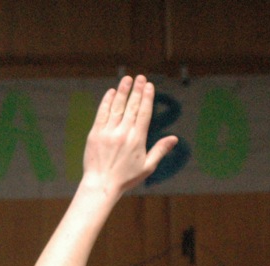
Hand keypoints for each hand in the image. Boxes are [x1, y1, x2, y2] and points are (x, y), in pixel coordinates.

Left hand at [82, 75, 177, 196]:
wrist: (101, 185)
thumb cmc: (125, 178)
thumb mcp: (147, 167)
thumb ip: (160, 150)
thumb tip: (174, 138)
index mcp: (137, 140)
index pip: (144, 113)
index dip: (146, 98)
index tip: (149, 86)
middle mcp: (123, 133)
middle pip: (131, 107)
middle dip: (136, 90)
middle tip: (140, 77)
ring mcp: (108, 132)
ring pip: (117, 107)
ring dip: (122, 91)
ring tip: (126, 79)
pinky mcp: (95, 134)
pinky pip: (102, 114)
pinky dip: (106, 102)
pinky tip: (111, 92)